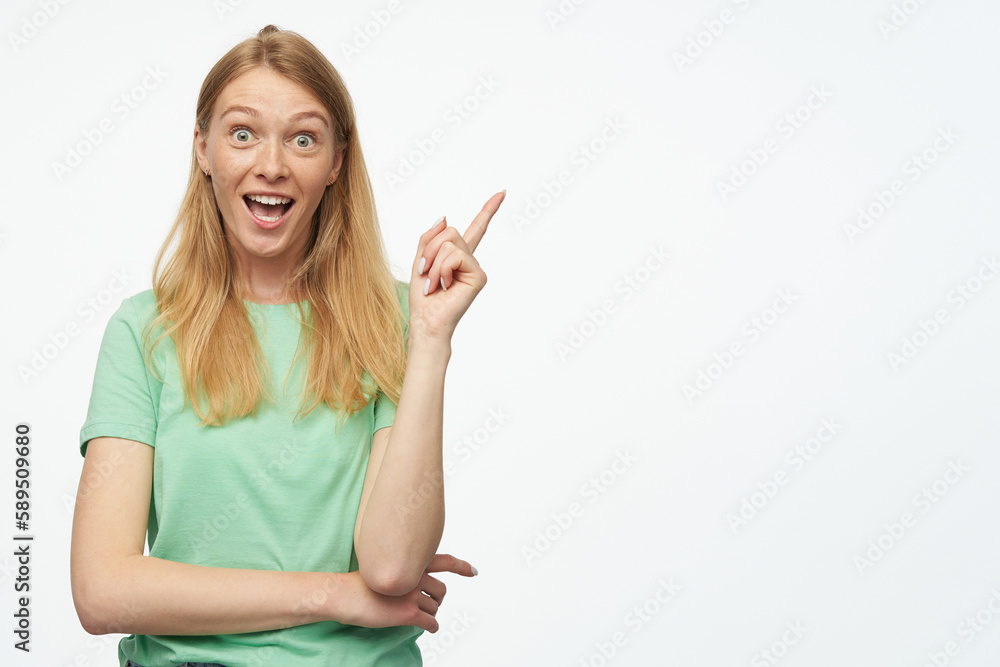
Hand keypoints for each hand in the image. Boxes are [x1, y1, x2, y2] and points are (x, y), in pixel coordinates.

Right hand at [340, 554, 477, 632]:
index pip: (444, 561)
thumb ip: (402, 570)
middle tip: (431, 604)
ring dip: (432, 613)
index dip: (461, 566)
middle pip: (441, 590)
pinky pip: (431, 622)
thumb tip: (415, 581)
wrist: (343, 595)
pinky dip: (432, 626)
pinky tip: (428, 627)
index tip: (473, 571)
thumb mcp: (384, 567)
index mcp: (410, 562)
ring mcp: (412, 594)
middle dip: (438, 599)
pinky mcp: (408, 613)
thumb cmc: (359, 583)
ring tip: (423, 616)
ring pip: (435, 607)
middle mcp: (414, 575)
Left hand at [409, 190, 505, 343]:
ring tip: (434, 284)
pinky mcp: (479, 276)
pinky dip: (441, 270)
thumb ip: (430, 237)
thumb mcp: (420, 260)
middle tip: (425, 273)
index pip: (475, 229)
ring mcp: (476, 268)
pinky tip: (443, 286)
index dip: (488, 210)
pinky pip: (455, 256)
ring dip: (433, 263)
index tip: (502, 193)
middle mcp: (470, 260)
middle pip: (450, 231)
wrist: (426, 322)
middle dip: (430, 250)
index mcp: (458, 256)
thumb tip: (444, 217)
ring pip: (450, 243)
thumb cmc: (423, 298)